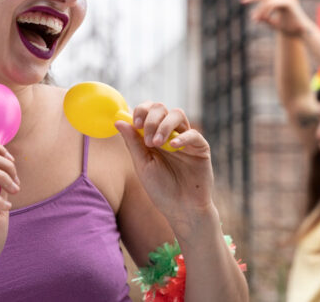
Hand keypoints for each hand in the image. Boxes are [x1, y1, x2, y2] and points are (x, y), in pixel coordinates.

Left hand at [115, 103, 215, 238]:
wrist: (182, 210)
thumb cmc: (161, 189)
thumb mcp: (142, 165)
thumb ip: (132, 142)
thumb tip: (118, 121)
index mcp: (153, 135)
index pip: (147, 111)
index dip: (140, 111)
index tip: (134, 123)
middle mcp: (169, 133)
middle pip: (161, 108)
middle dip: (151, 118)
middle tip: (145, 137)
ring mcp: (185, 139)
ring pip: (177, 114)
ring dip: (163, 125)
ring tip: (156, 143)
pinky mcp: (200, 148)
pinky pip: (193, 134)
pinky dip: (182, 136)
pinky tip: (172, 146)